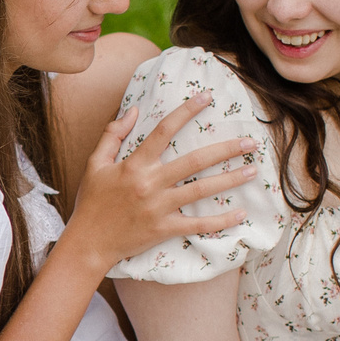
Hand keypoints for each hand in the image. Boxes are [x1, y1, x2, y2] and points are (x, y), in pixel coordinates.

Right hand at [64, 99, 257, 269]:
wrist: (88, 242)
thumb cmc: (91, 202)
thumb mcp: (94, 164)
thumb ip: (113, 134)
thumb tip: (132, 109)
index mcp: (134, 164)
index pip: (164, 131)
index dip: (186, 111)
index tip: (207, 98)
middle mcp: (150, 183)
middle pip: (194, 161)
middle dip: (225, 149)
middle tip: (250, 142)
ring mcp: (159, 207)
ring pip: (201, 190)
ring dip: (230, 179)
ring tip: (252, 170)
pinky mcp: (164, 229)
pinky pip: (197, 224)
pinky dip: (220, 221)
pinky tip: (240, 214)